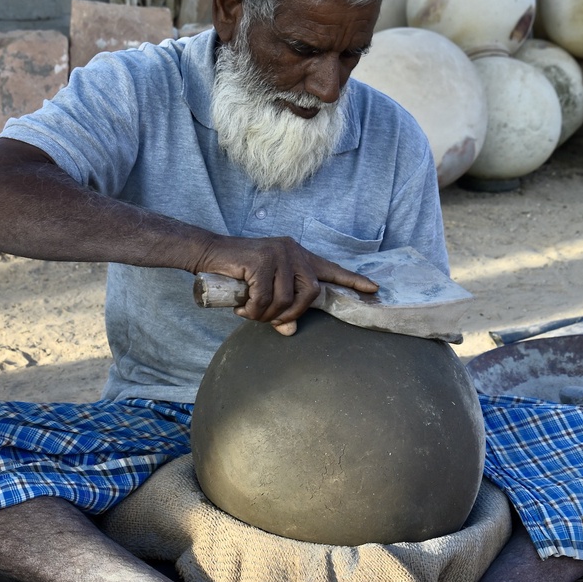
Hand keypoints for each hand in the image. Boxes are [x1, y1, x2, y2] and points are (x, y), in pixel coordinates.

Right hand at [192, 235, 378, 334]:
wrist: (208, 254)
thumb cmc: (237, 273)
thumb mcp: (264, 291)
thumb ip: (282, 307)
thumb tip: (290, 330)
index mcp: (298, 255)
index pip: (330, 269)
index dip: (352, 281)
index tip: (373, 289)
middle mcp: (292, 251)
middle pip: (310, 293)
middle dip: (292, 313)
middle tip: (270, 319)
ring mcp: (278, 253)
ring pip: (287, 299)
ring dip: (267, 315)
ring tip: (250, 313)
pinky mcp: (262, 260)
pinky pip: (265, 298)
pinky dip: (253, 310)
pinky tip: (242, 308)